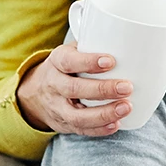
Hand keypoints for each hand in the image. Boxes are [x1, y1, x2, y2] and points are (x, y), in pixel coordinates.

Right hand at [15, 42, 132, 135]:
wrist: (35, 93)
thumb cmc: (66, 67)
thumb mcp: (72, 51)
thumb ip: (94, 44)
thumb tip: (131, 36)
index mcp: (57, 62)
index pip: (69, 61)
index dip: (89, 62)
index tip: (111, 61)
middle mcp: (54, 85)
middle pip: (74, 89)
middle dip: (102, 90)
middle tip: (127, 87)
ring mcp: (57, 107)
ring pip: (77, 115)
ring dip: (104, 114)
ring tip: (126, 107)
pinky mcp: (64, 124)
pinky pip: (80, 130)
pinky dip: (99, 129)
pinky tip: (116, 124)